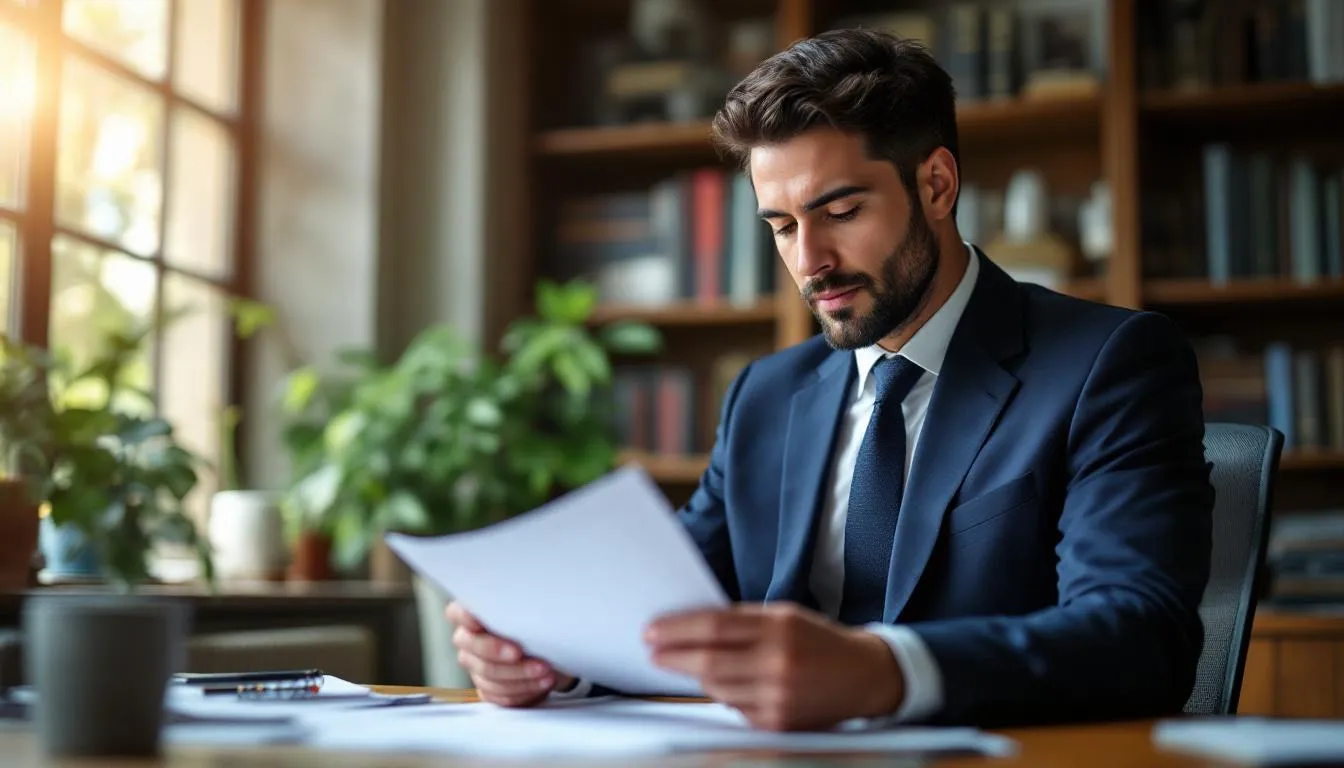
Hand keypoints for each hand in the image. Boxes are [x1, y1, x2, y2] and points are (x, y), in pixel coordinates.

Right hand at [446, 601, 574, 706]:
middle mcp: (468, 640)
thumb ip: (518, 607)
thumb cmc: (534, 624)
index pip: (457, 613)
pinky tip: (540, 683)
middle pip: (473, 648)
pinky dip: (523, 690)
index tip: (478, 623)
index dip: (465, 618)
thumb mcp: (528, 610)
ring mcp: (476, 666)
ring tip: (545, 670)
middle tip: (520, 653)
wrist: (547, 651)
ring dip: (520, 674)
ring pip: (488, 675)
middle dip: (497, 651)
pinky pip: (499, 695)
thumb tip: (532, 600)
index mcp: (472, 614)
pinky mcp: (488, 688)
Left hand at [645, 602, 904, 730]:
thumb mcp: (786, 616)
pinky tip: (729, 683)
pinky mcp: (779, 722)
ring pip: (717, 687)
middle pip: (709, 660)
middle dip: (673, 656)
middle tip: (653, 651)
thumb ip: (743, 620)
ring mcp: (779, 695)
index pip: (715, 626)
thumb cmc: (819, 640)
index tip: (653, 630)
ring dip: (697, 676)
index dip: (678, 629)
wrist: (865, 675)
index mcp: (780, 626)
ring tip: (688, 664)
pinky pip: (735, 708)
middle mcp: (779, 661)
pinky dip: (725, 694)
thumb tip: (693, 626)